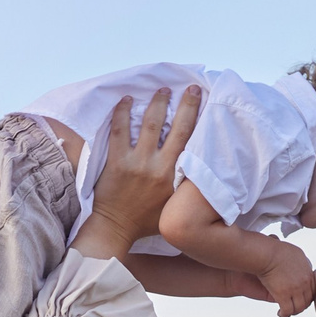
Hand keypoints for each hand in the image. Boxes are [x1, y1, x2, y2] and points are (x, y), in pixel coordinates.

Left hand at [72, 85, 202, 260]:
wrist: (116, 228)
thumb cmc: (146, 220)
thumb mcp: (172, 203)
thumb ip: (182, 183)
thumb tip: (195, 163)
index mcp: (172, 175)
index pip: (188, 139)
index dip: (194, 115)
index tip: (200, 97)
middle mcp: (156, 165)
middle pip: (173, 126)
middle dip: (184, 104)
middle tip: (188, 88)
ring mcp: (135, 162)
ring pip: (148, 124)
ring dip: (156, 103)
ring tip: (161, 90)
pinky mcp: (115, 161)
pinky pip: (119, 131)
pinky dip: (122, 113)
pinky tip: (125, 100)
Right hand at [259, 241, 315, 316]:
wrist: (266, 253)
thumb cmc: (275, 250)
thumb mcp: (294, 252)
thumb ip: (299, 259)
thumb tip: (298, 261)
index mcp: (307, 270)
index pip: (313, 288)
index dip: (307, 295)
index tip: (299, 297)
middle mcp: (305, 280)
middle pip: (308, 299)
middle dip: (302, 305)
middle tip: (294, 307)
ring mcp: (295, 289)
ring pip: (299, 307)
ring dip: (294, 311)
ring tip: (287, 312)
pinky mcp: (284, 295)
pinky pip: (288, 310)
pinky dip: (285, 314)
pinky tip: (280, 313)